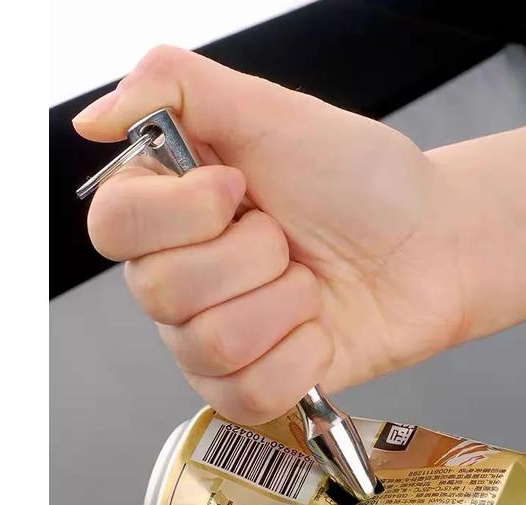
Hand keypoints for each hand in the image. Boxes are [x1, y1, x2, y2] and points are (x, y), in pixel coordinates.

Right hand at [74, 46, 525, 423]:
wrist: (431, 245)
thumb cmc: (364, 182)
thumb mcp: (273, 112)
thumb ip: (176, 88)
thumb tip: (94, 121)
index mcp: (174, 212)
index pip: (114, 227)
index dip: (182, 213)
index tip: (239, 188)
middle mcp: (183, 280)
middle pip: (163, 293)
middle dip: (254, 256)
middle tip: (290, 240)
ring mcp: (214, 340)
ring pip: (211, 346)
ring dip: (284, 306)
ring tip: (311, 284)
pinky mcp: (253, 387)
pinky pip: (246, 395)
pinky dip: (299, 358)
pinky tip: (319, 330)